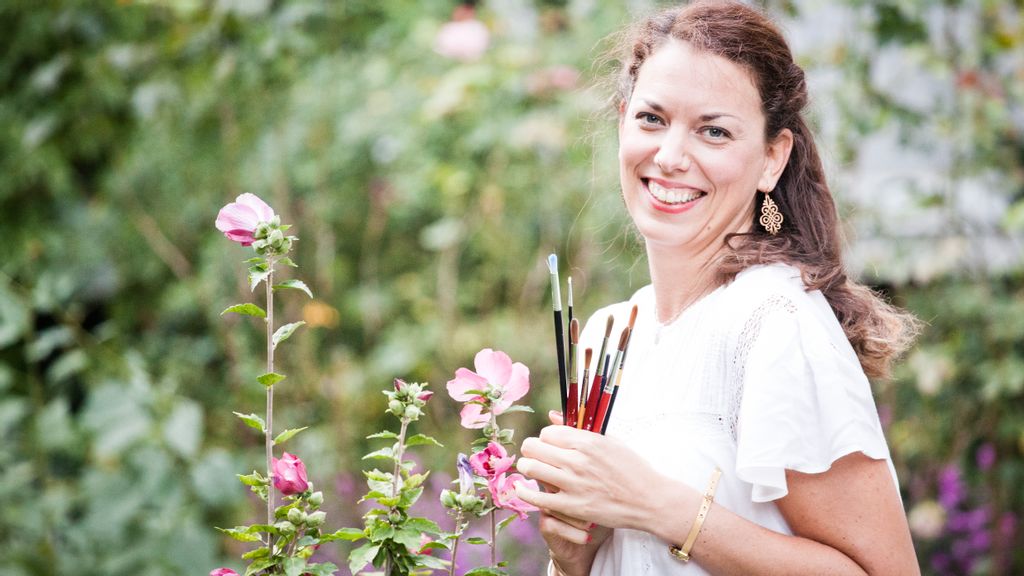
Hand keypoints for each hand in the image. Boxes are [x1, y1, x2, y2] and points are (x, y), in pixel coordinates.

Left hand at [515, 411, 668, 530]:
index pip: (547, 432)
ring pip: (531, 468)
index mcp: (587, 441)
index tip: (550, 445)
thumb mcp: (610, 441)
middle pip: (533, 447)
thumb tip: (552, 415)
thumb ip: (579, 429)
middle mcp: (577, 460)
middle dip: (531, 450)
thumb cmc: (632, 468)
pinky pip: (537, 498)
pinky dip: (524, 492)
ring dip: (526, 467)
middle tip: (535, 456)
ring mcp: (574, 484)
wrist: (649, 500)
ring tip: (531, 470)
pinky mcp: (573, 507)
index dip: (545, 438)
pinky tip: (522, 489)